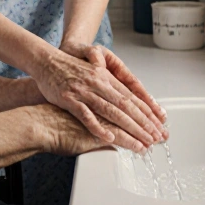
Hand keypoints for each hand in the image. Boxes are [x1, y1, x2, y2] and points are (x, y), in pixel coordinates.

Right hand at [29, 42, 165, 152]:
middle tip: (158, 137)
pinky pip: (86, 115)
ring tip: (143, 142)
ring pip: (112, 112)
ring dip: (129, 128)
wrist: (44, 62)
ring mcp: (84, 91)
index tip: (159, 125)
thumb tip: (124, 102)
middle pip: (127, 106)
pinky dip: (98, 127)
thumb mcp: (92, 72)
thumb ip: (108, 85)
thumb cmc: (67, 69)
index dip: (147, 112)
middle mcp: (98, 83)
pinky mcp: (69, 99)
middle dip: (145, 124)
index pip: (132, 97)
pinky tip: (109, 137)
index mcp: (106, 77)